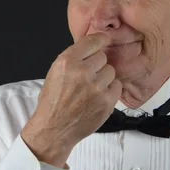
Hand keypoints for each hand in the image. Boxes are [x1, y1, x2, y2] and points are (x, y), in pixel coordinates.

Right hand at [21, 33, 121, 166]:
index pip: (91, 41)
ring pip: (111, 71)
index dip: (100, 40)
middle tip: (88, 77)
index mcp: (67, 61)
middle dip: (97, 65)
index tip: (105, 39)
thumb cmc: (53, 102)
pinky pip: (117, 86)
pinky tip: (98, 97)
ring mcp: (96, 87)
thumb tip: (93, 48)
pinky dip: (110, 91)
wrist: (54, 129)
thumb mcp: (55, 73)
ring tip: (92, 89)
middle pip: (103, 57)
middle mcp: (82, 72)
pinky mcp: (107, 101)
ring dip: (104, 78)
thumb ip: (74, 59)